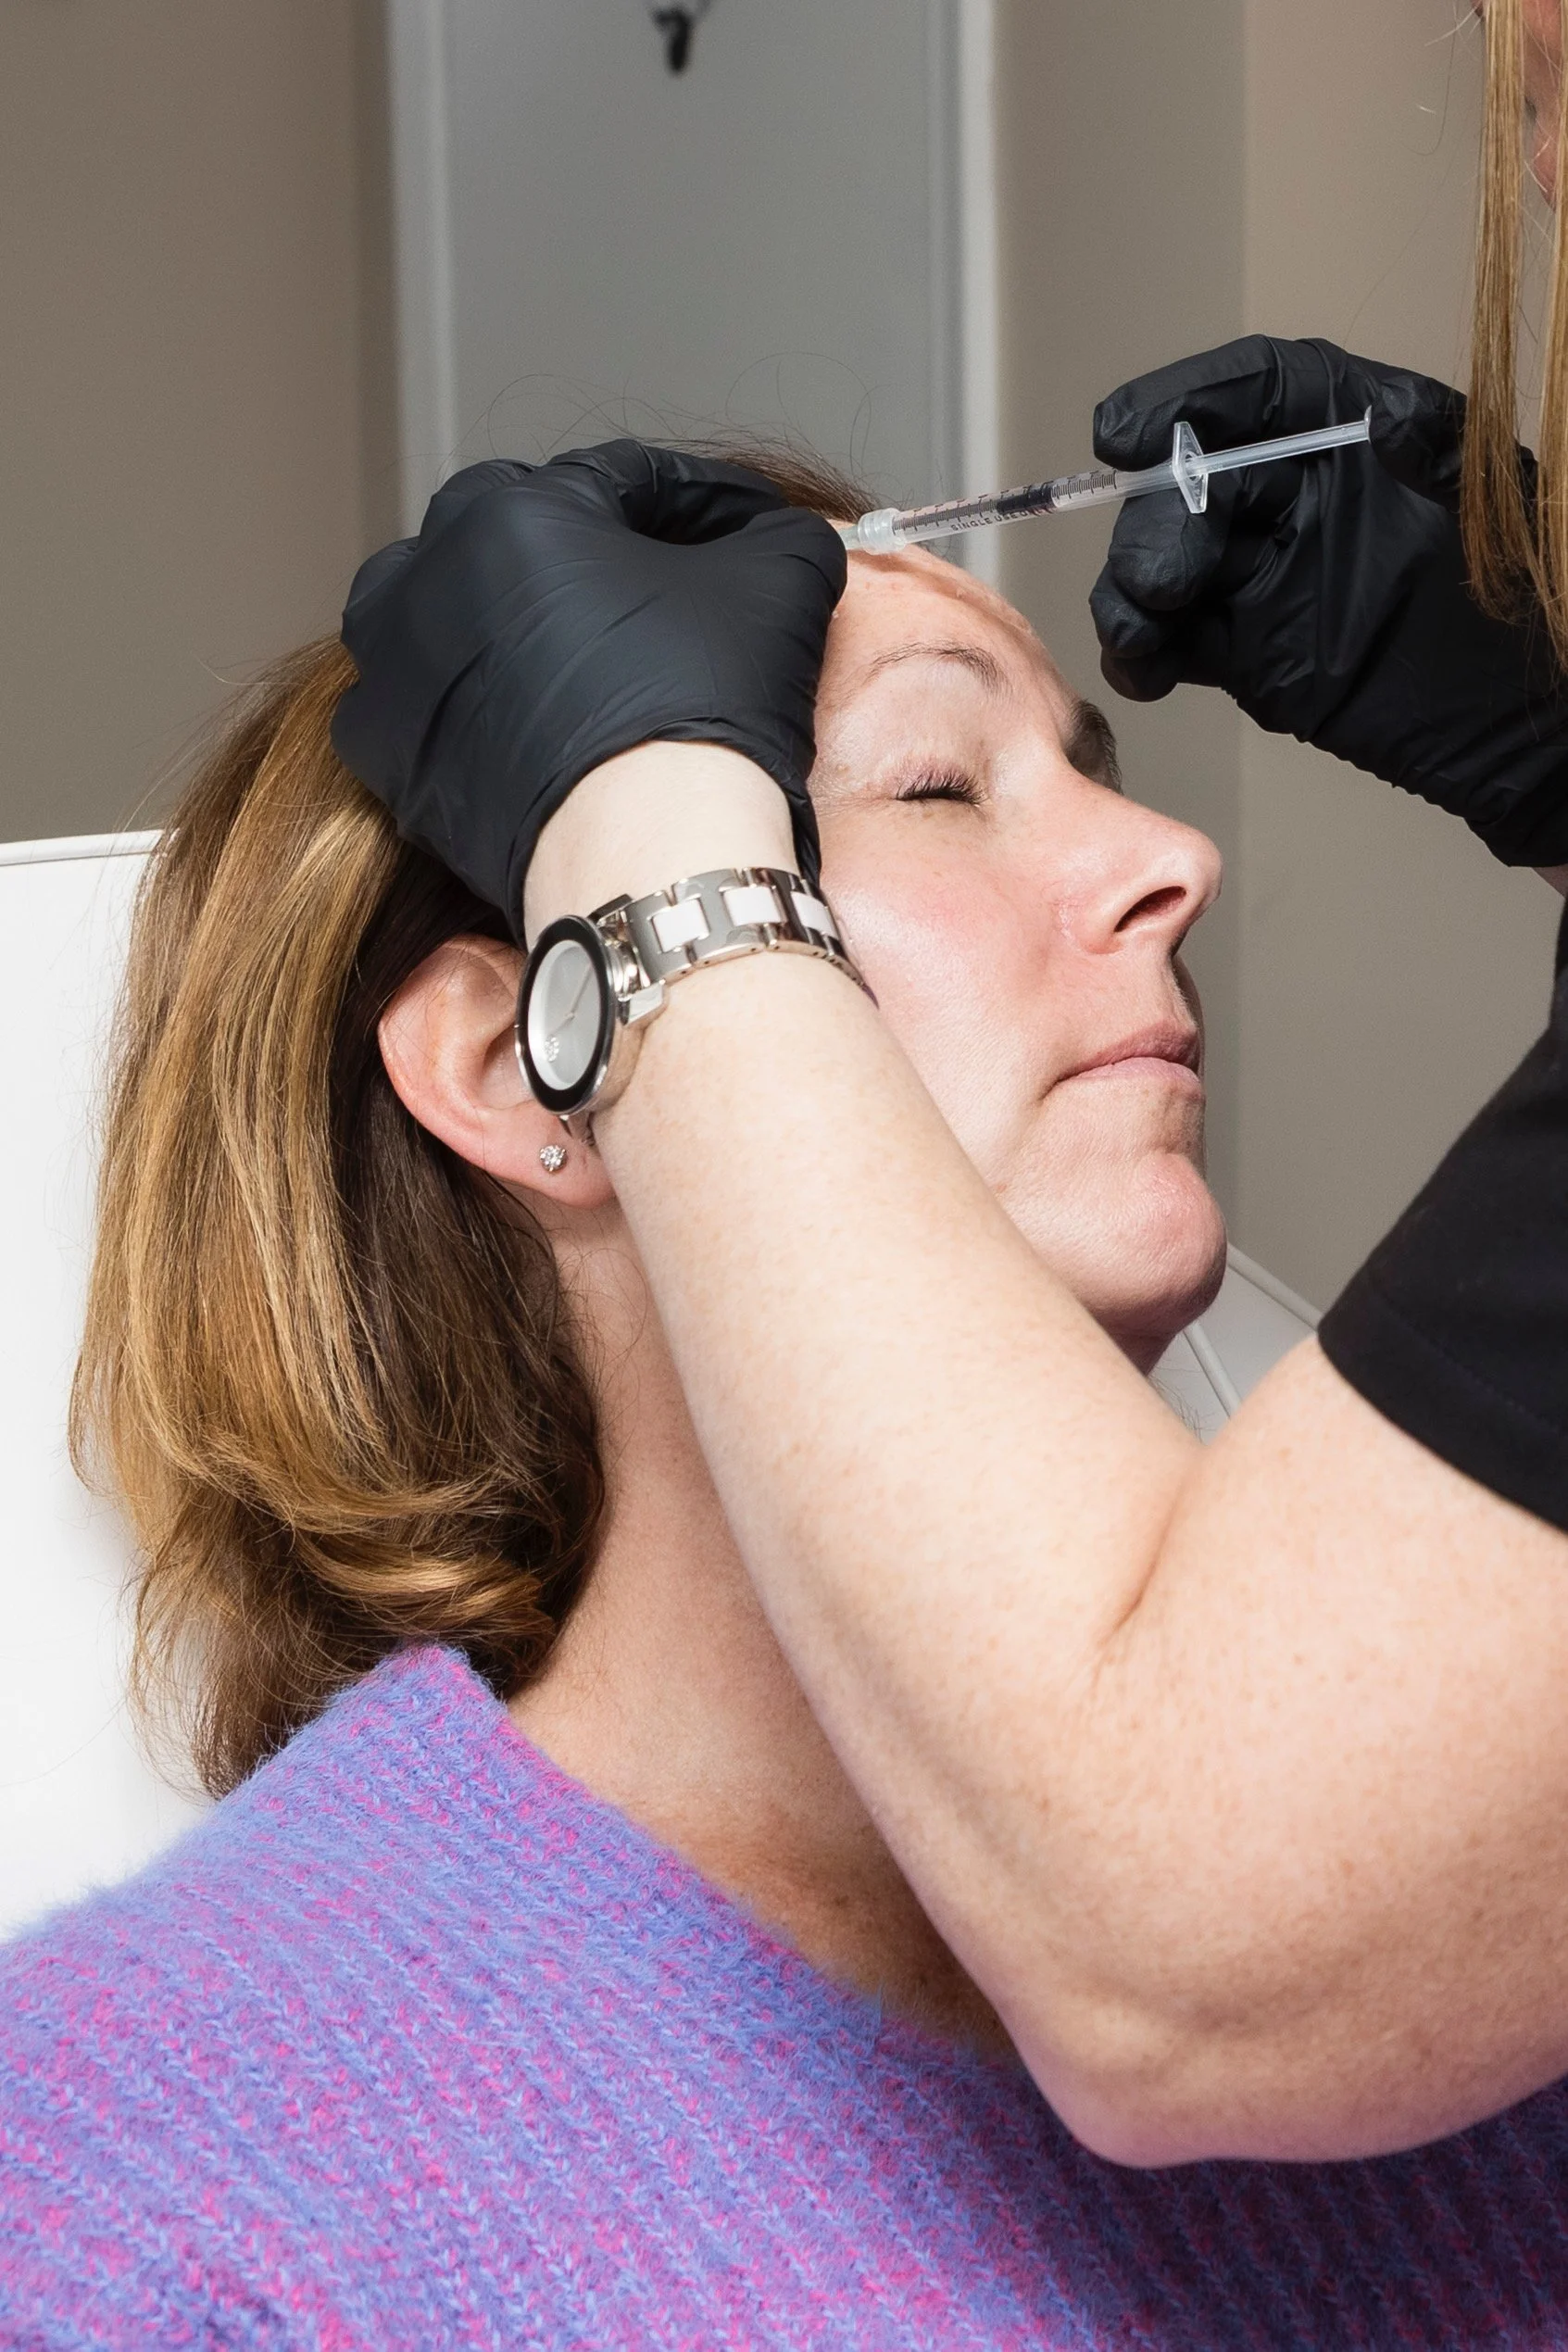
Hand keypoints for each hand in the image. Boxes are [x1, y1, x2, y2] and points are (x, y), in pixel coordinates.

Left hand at [331, 441, 847, 931]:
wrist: (646, 851)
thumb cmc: (700, 707)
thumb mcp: (780, 581)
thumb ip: (779, 532)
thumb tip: (777, 536)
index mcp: (516, 510)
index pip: (621, 481)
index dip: (697, 502)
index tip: (740, 528)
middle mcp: (430, 576)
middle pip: (514, 531)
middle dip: (582, 544)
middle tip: (645, 580)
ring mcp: (396, 672)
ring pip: (441, 610)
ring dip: (496, 610)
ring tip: (561, 643)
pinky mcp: (390, 760)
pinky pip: (426, 708)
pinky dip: (472, 703)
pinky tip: (526, 721)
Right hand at [1089, 335, 1567, 866]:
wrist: (1524, 724)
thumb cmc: (1528, 601)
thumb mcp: (1488, 502)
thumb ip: (1430, 452)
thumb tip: (1373, 423)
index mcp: (1351, 432)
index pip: (1253, 392)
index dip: (1180, 402)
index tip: (1121, 435)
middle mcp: (1292, 493)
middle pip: (1188, 481)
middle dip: (1155, 522)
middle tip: (1162, 583)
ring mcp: (1260, 575)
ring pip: (1162, 563)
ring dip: (1129, 593)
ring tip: (1140, 634)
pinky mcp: (1244, 650)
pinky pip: (1170, 640)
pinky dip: (1140, 654)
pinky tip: (1145, 670)